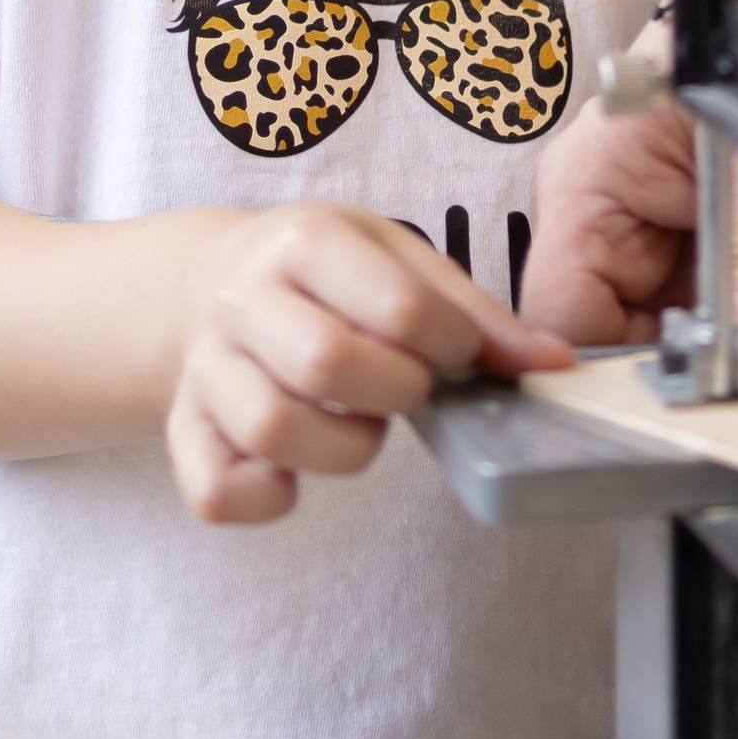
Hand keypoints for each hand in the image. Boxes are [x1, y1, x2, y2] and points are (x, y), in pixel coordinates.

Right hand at [166, 207, 568, 525]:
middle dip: (397, 392)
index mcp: (305, 242)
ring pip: (271, 429)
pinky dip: (267, 496)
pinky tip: (297, 471)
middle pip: (327, 364)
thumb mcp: (398, 258)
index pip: (398, 306)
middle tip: (407, 386)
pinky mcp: (184, 431)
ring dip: (343, 446)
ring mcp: (206, 369)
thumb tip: (554, 364)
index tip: (458, 352)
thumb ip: (474, 312)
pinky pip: (216, 491)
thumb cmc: (324, 273)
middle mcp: (244, 300)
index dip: (452, 345)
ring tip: (360, 423)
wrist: (205, 284)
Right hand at [526, 0, 737, 349]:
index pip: (563, 311)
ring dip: (726, 343)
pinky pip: (725, 303)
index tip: (679, 394)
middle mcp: (613, 215)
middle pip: (615, 334)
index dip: (606, 366)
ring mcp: (662, 229)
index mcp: (591, 184)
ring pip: (675, 330)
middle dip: (679, 363)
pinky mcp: (713, 237)